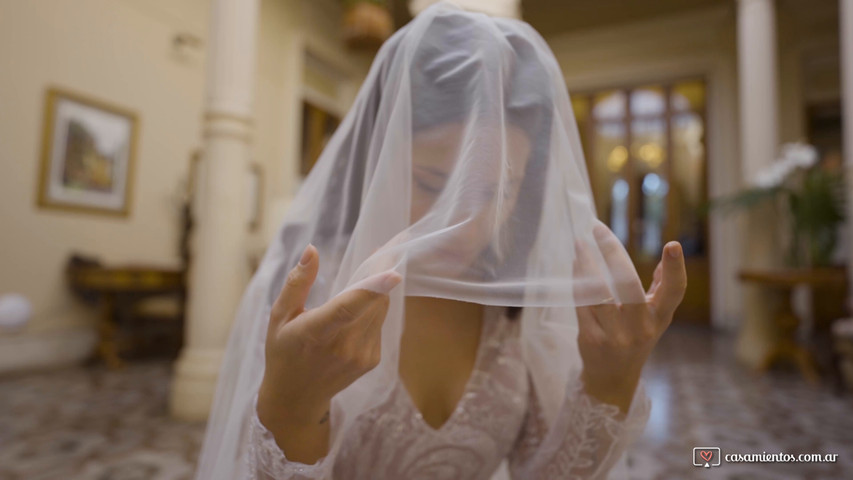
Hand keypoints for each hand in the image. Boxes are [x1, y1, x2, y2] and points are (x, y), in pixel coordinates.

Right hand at [257, 244, 401, 462]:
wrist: (296, 398)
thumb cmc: (283, 352)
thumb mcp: (279, 316)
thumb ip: (297, 283)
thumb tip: (312, 250)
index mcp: (316, 333)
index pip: (347, 309)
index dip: (372, 289)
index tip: (394, 272)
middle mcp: (342, 346)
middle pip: (373, 302)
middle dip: (380, 274)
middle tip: (379, 251)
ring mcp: (360, 355)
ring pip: (380, 309)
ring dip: (378, 291)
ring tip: (367, 276)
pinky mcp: (372, 360)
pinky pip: (380, 323)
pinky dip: (373, 310)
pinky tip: (357, 312)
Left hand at [574, 223, 686, 411]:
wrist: (612, 378)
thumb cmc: (635, 339)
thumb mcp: (654, 319)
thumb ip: (661, 289)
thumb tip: (670, 256)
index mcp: (659, 318)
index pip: (674, 292)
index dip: (676, 269)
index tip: (672, 244)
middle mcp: (639, 327)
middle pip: (627, 284)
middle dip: (612, 253)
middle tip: (598, 228)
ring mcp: (614, 335)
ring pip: (598, 291)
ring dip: (586, 264)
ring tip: (579, 243)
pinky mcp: (591, 338)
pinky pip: (582, 302)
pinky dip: (578, 280)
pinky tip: (576, 264)